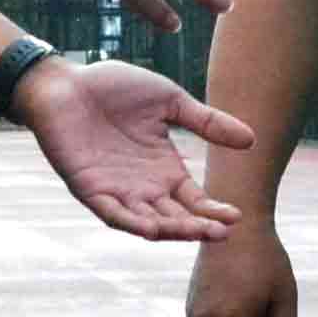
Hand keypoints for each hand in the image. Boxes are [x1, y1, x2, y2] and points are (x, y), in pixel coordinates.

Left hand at [17, 53, 253, 242]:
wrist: (66, 82)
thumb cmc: (114, 88)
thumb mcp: (170, 101)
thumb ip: (206, 121)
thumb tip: (251, 139)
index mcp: (164, 169)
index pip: (194, 200)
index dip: (213, 211)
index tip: (236, 215)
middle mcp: (143, 187)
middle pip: (176, 217)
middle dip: (198, 227)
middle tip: (223, 233)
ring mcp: (116, 191)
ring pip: (148, 222)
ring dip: (172, 230)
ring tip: (196, 232)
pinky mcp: (89, 189)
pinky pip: (112, 213)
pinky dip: (130, 222)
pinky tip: (150, 228)